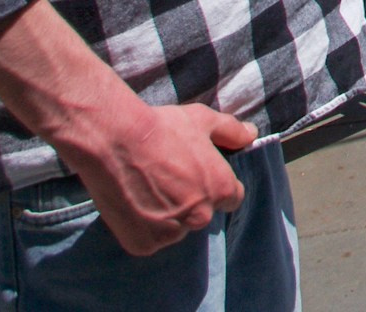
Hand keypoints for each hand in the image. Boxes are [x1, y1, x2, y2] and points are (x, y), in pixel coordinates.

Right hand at [59, 101, 256, 256]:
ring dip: (166, 216)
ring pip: (174, 228)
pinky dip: (143, 226)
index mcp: (221, 190)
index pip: (231, 198)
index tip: (197, 176)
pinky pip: (149, 239)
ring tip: (146, 188)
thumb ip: (232, 131)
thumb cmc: (162, 127)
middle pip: (201, 215)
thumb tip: (251, 135)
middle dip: (190, 201)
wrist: (115, 140)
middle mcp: (200, 217)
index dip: (215, 186)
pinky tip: (133, 202)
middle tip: (167, 178)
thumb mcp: (203, 120)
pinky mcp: (144, 245)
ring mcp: (171, 234)